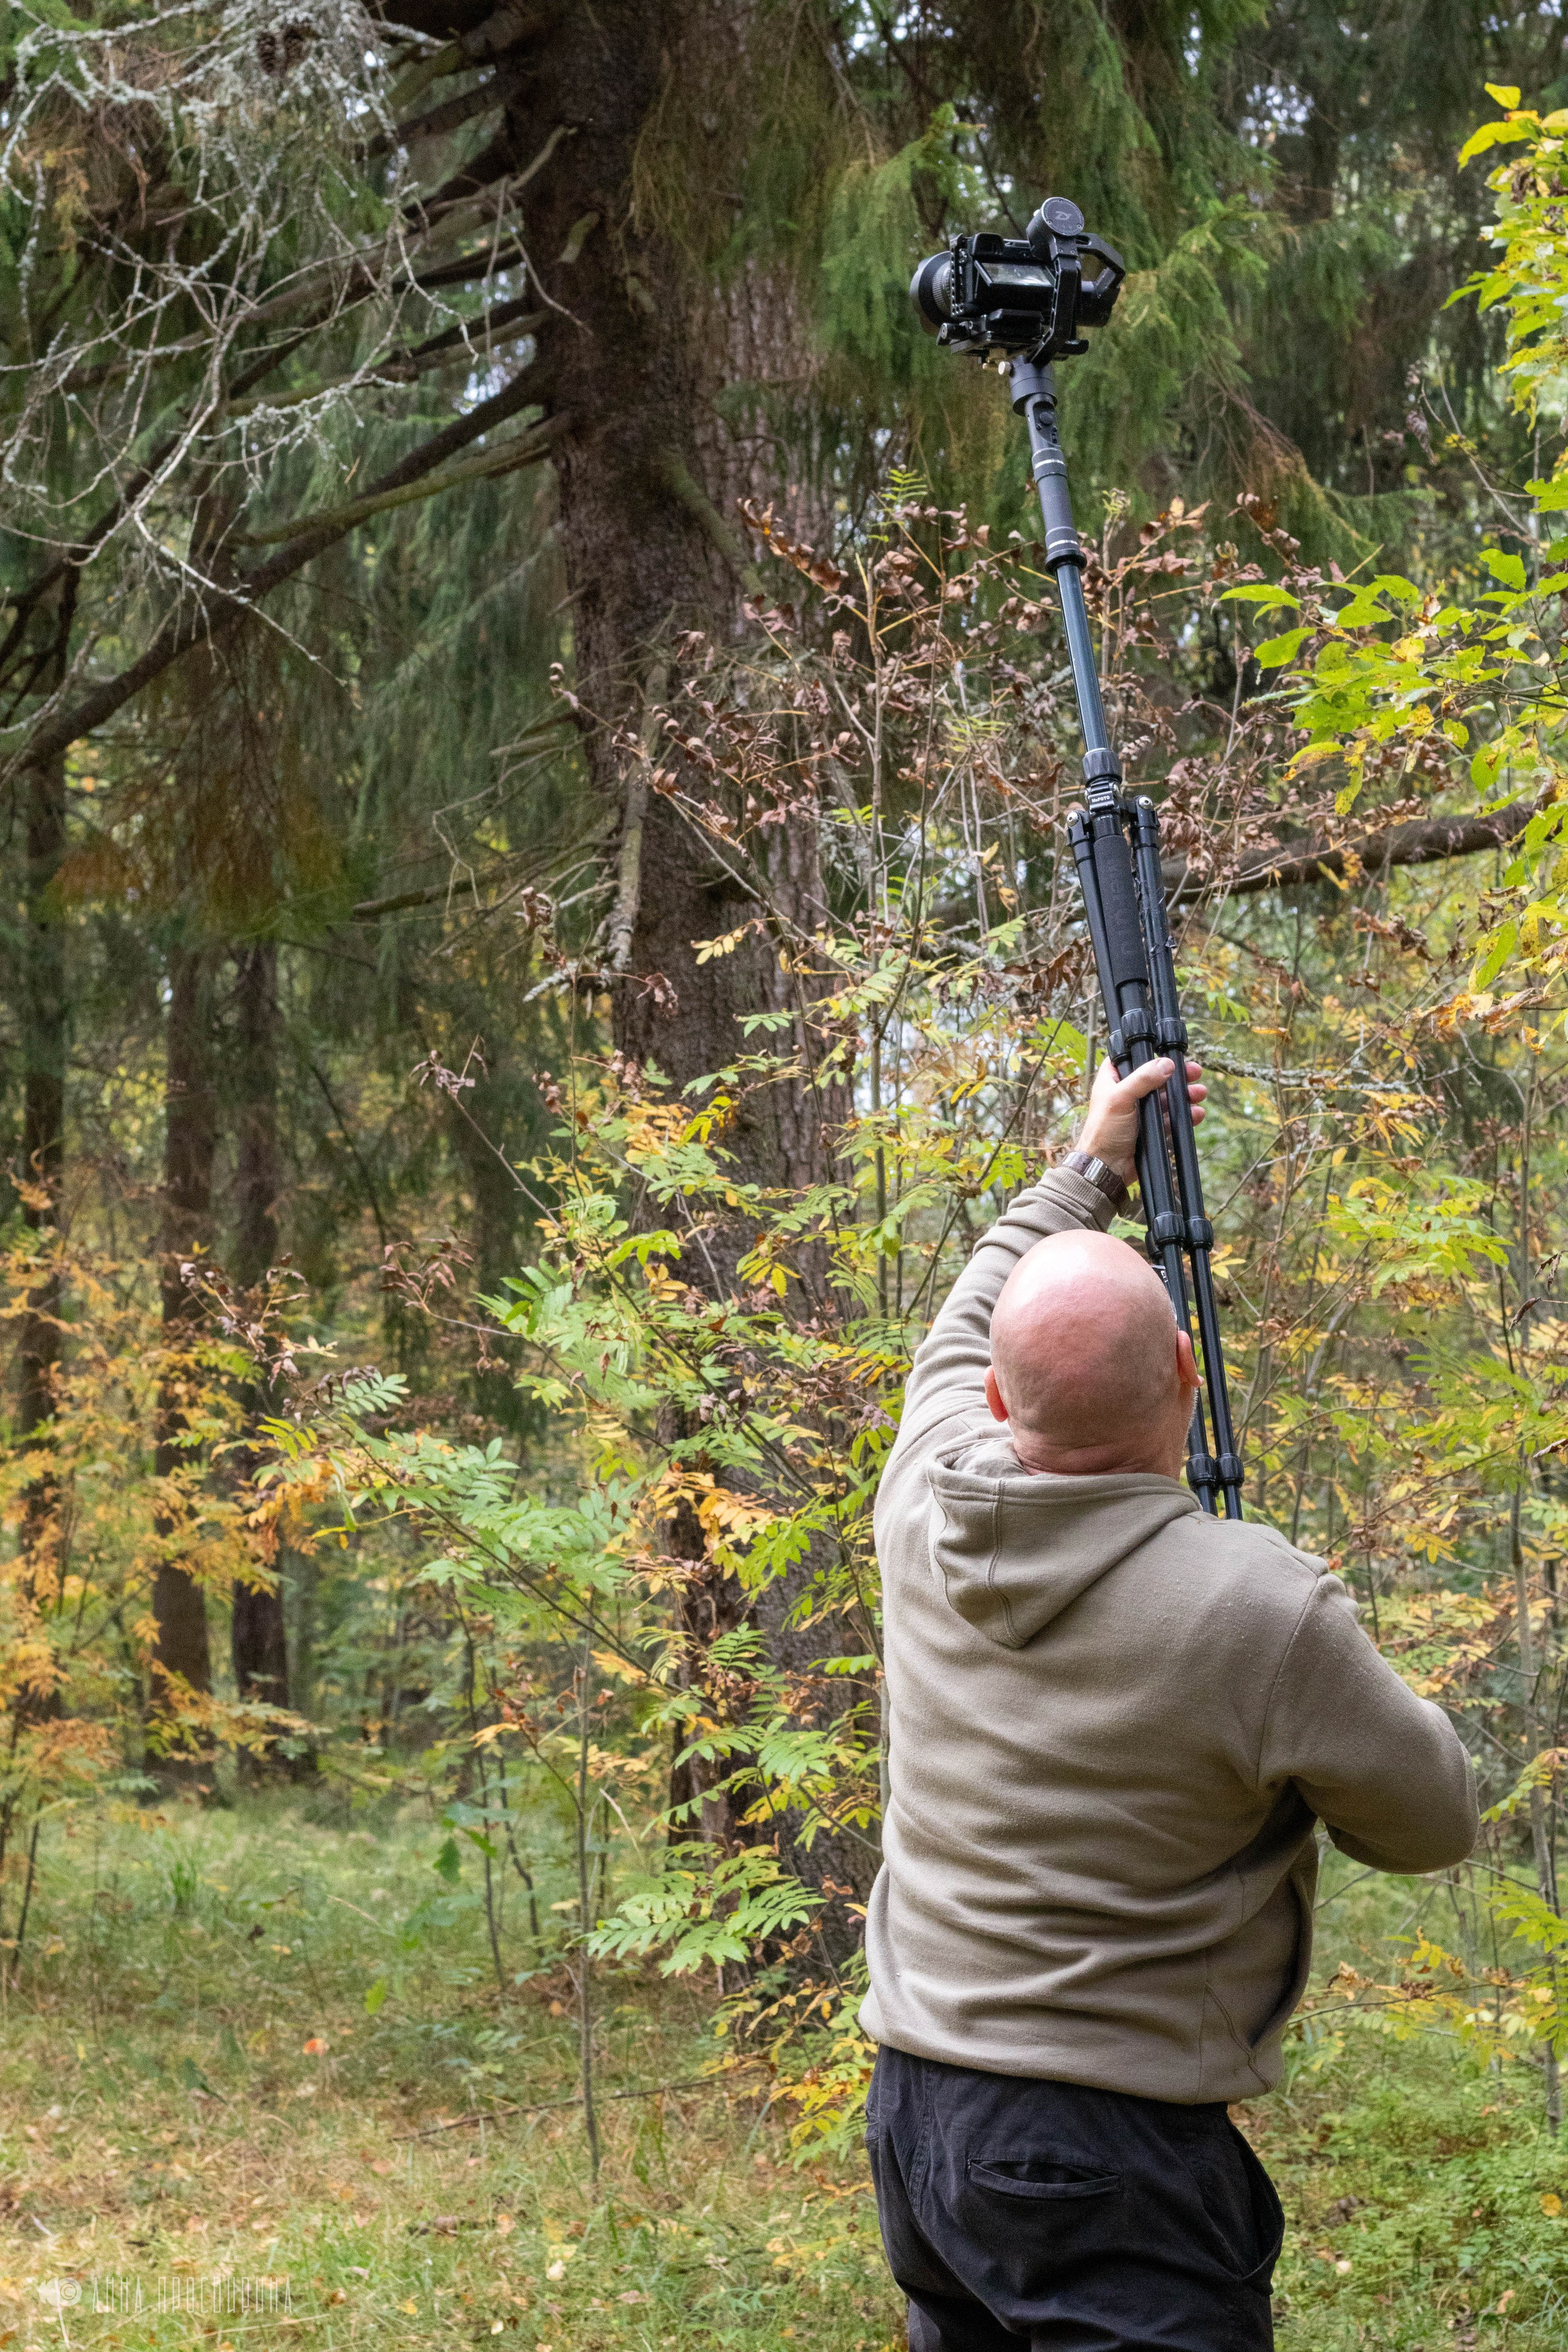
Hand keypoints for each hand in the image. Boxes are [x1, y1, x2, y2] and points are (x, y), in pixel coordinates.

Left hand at [1076, 1053, 1205, 1182]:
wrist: (1107, 1167)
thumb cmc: (1103, 1132)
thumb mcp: (1120, 1099)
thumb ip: (1142, 1079)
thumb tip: (1166, 1064)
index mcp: (1113, 1080)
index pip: (1132, 1059)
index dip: (1151, 1056)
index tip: (1170, 1054)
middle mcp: (1127, 1093)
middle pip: (1157, 1078)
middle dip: (1177, 1076)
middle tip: (1195, 1072)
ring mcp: (1140, 1111)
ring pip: (1167, 1098)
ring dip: (1184, 1095)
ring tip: (1199, 1093)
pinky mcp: (1151, 1128)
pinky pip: (1171, 1118)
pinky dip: (1184, 1115)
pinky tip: (1196, 1113)